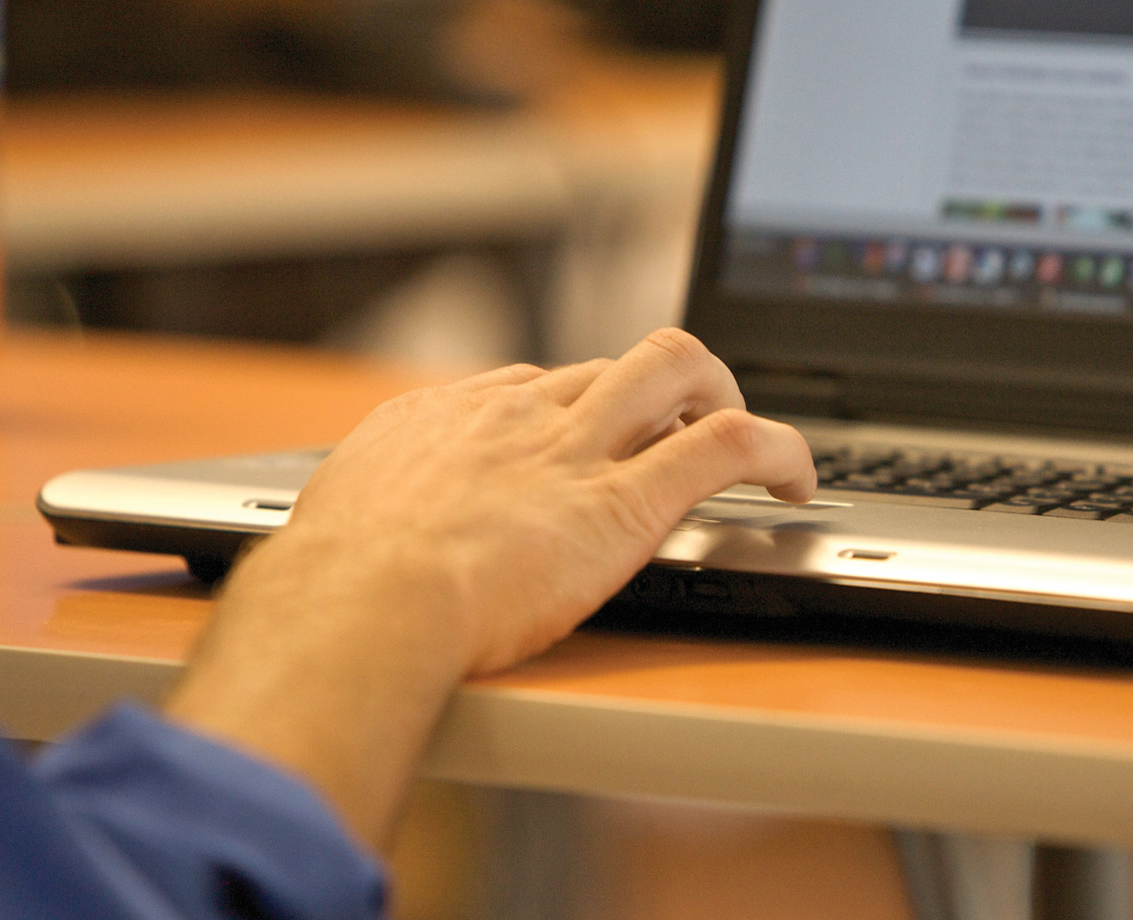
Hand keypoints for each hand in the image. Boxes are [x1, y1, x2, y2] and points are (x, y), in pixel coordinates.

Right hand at [163, 329, 814, 845]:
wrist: (356, 602)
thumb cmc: (335, 583)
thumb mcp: (341, 518)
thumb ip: (372, 514)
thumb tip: (355, 545)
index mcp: (452, 417)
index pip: (540, 384)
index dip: (584, 409)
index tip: (599, 440)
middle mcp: (523, 414)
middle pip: (617, 358)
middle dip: (667, 383)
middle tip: (691, 430)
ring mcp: (579, 450)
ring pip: (678, 366)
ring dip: (724, 393)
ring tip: (750, 448)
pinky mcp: (628, 500)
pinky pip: (727, 443)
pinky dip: (778, 448)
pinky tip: (797, 479)